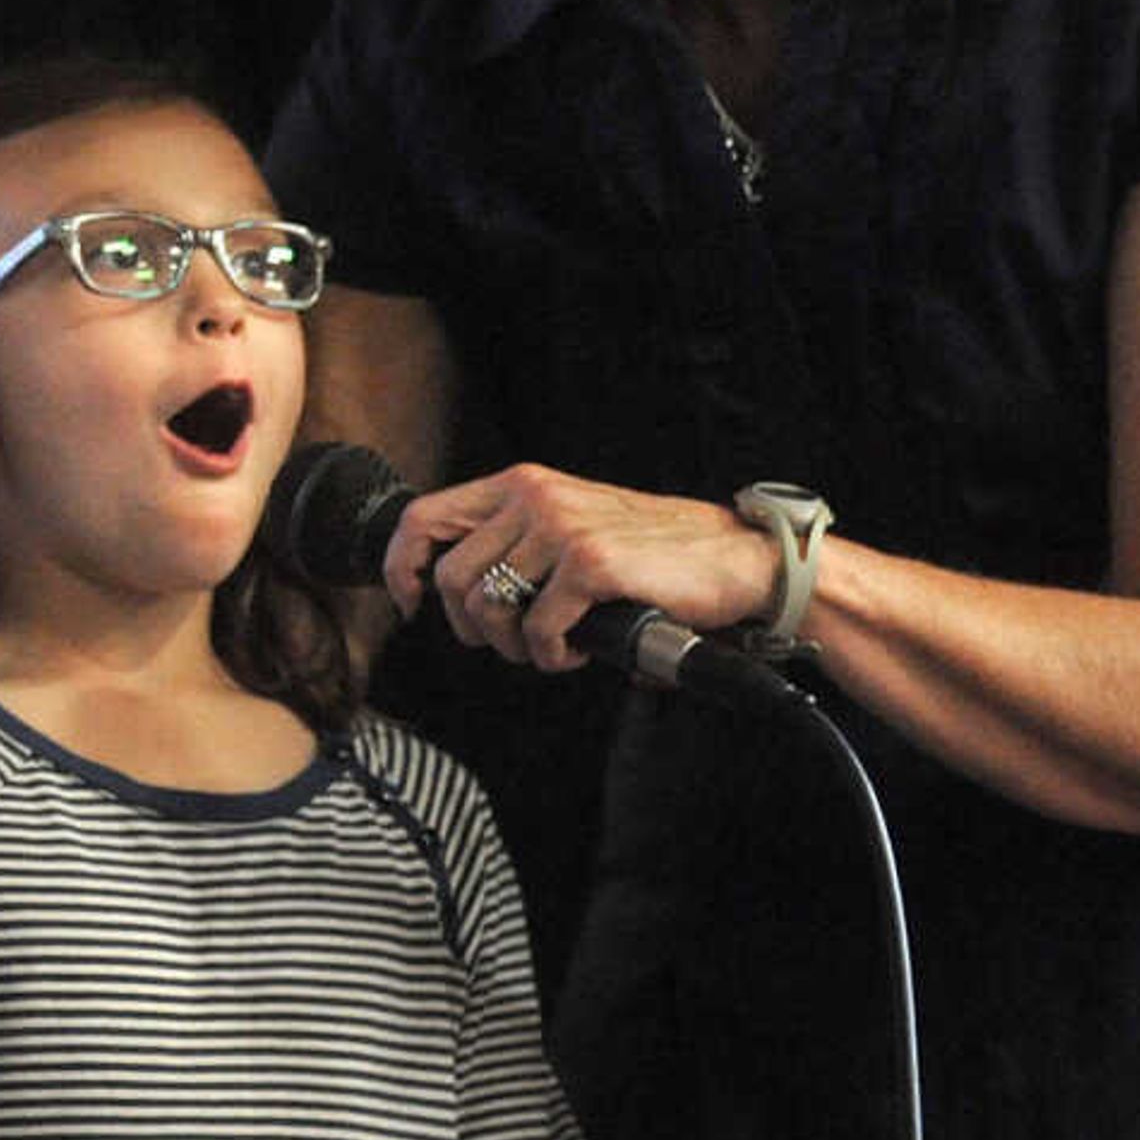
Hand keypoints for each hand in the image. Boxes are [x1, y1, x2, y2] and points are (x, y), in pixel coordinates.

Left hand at [394, 461, 783, 672]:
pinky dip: (551, 655)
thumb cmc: (651, 552)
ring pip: (490, 608)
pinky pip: (539, 630)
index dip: (405, 568)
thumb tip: (447, 586)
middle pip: (451, 577)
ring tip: (549, 648)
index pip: (425, 518)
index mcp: (520, 484)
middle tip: (510, 644)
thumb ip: (515, 541)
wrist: (734, 558)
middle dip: (471, 627)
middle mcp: (534, 497)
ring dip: (514, 646)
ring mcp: (562, 528)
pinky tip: (578, 652)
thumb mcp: (570, 524)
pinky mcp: (592, 565)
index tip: (412, 605)